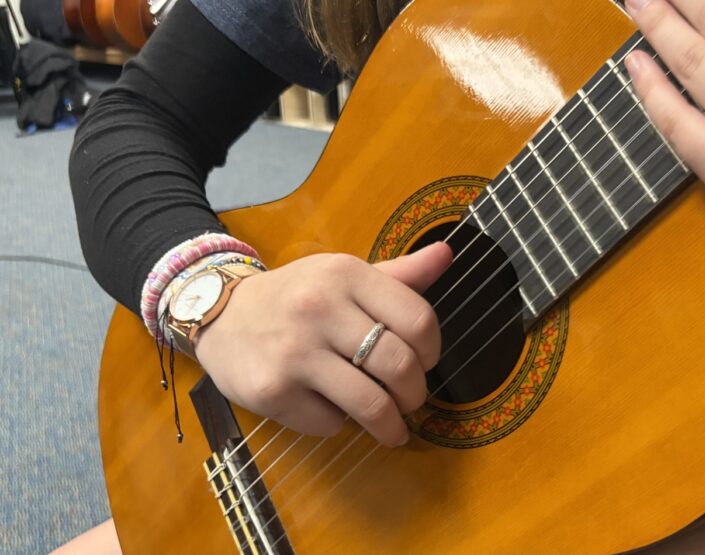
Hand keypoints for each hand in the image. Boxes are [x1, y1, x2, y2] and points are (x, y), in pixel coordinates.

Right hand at [193, 242, 451, 445]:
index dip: (432, 350)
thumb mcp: (343, 274)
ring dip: (390, 424)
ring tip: (392, 427)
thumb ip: (398, 273)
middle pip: (399, 365)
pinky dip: (338, 425)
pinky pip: (329, 423)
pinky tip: (332, 410)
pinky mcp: (272, 390)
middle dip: (415, 393)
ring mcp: (294, 352)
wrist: (220, 315)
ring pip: (370, 404)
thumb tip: (446, 253)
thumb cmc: (297, 296)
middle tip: (411, 400)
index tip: (425, 362)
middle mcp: (320, 309)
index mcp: (345, 274)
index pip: (418, 319)